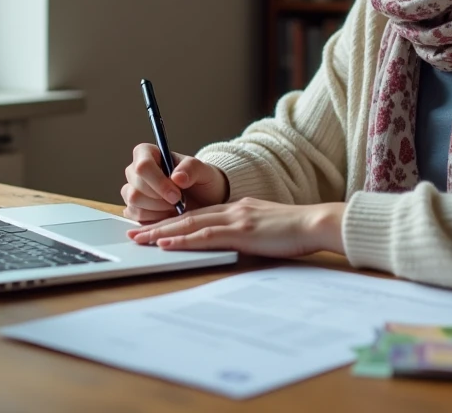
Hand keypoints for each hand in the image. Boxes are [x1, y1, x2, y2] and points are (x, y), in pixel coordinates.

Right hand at [121, 143, 228, 223]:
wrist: (204, 200)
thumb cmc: (201, 180)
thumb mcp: (204, 171)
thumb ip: (192, 168)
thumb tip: (176, 177)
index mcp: (148, 153)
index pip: (142, 165)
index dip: (158, 181)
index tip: (176, 194)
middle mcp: (136, 171)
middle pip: (135, 186)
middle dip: (159, 198)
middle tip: (179, 201)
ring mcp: (132, 190)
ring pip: (133, 201)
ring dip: (157, 209)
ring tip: (174, 206)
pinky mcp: (132, 209)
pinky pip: (135, 216)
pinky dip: (154, 219)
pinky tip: (167, 214)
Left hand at [126, 198, 345, 257]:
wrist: (316, 223)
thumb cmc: (297, 230)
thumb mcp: (267, 227)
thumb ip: (248, 232)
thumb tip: (236, 243)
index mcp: (237, 208)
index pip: (198, 214)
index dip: (173, 220)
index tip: (154, 227)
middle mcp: (232, 209)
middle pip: (187, 216)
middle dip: (158, 224)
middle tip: (134, 232)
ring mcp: (235, 218)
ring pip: (190, 223)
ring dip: (162, 232)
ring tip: (140, 239)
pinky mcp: (241, 231)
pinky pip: (205, 236)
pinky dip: (182, 239)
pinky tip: (166, 243)